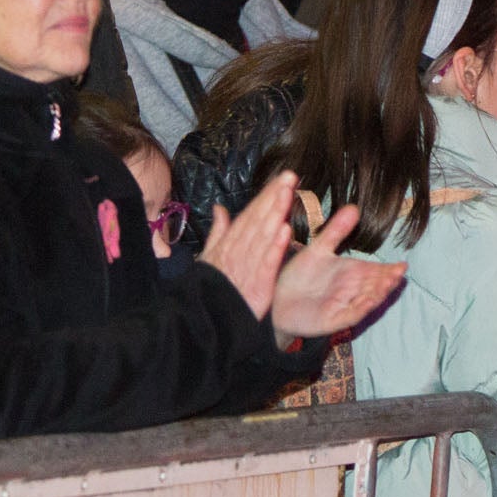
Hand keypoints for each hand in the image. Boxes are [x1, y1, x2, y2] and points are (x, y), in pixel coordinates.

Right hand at [200, 173, 299, 322]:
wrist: (207, 319)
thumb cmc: (211, 288)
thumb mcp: (210, 257)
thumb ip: (218, 232)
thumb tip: (219, 208)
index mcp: (230, 244)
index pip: (251, 215)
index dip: (267, 195)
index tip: (282, 178)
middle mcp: (239, 251)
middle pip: (258, 220)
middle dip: (273, 197)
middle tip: (289, 177)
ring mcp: (248, 267)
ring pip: (263, 236)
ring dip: (275, 214)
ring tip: (288, 194)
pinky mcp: (257, 285)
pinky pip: (266, 264)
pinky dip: (275, 247)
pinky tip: (286, 231)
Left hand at [270, 199, 405, 341]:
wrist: (276, 300)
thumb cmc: (299, 276)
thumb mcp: (318, 249)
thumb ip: (336, 231)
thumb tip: (354, 207)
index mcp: (351, 273)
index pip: (376, 271)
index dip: (389, 270)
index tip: (402, 265)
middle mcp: (351, 290)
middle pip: (375, 285)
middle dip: (388, 281)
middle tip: (399, 274)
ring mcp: (343, 305)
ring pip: (366, 300)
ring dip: (379, 294)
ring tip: (389, 285)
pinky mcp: (332, 320)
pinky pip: (350, 314)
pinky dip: (361, 308)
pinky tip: (369, 301)